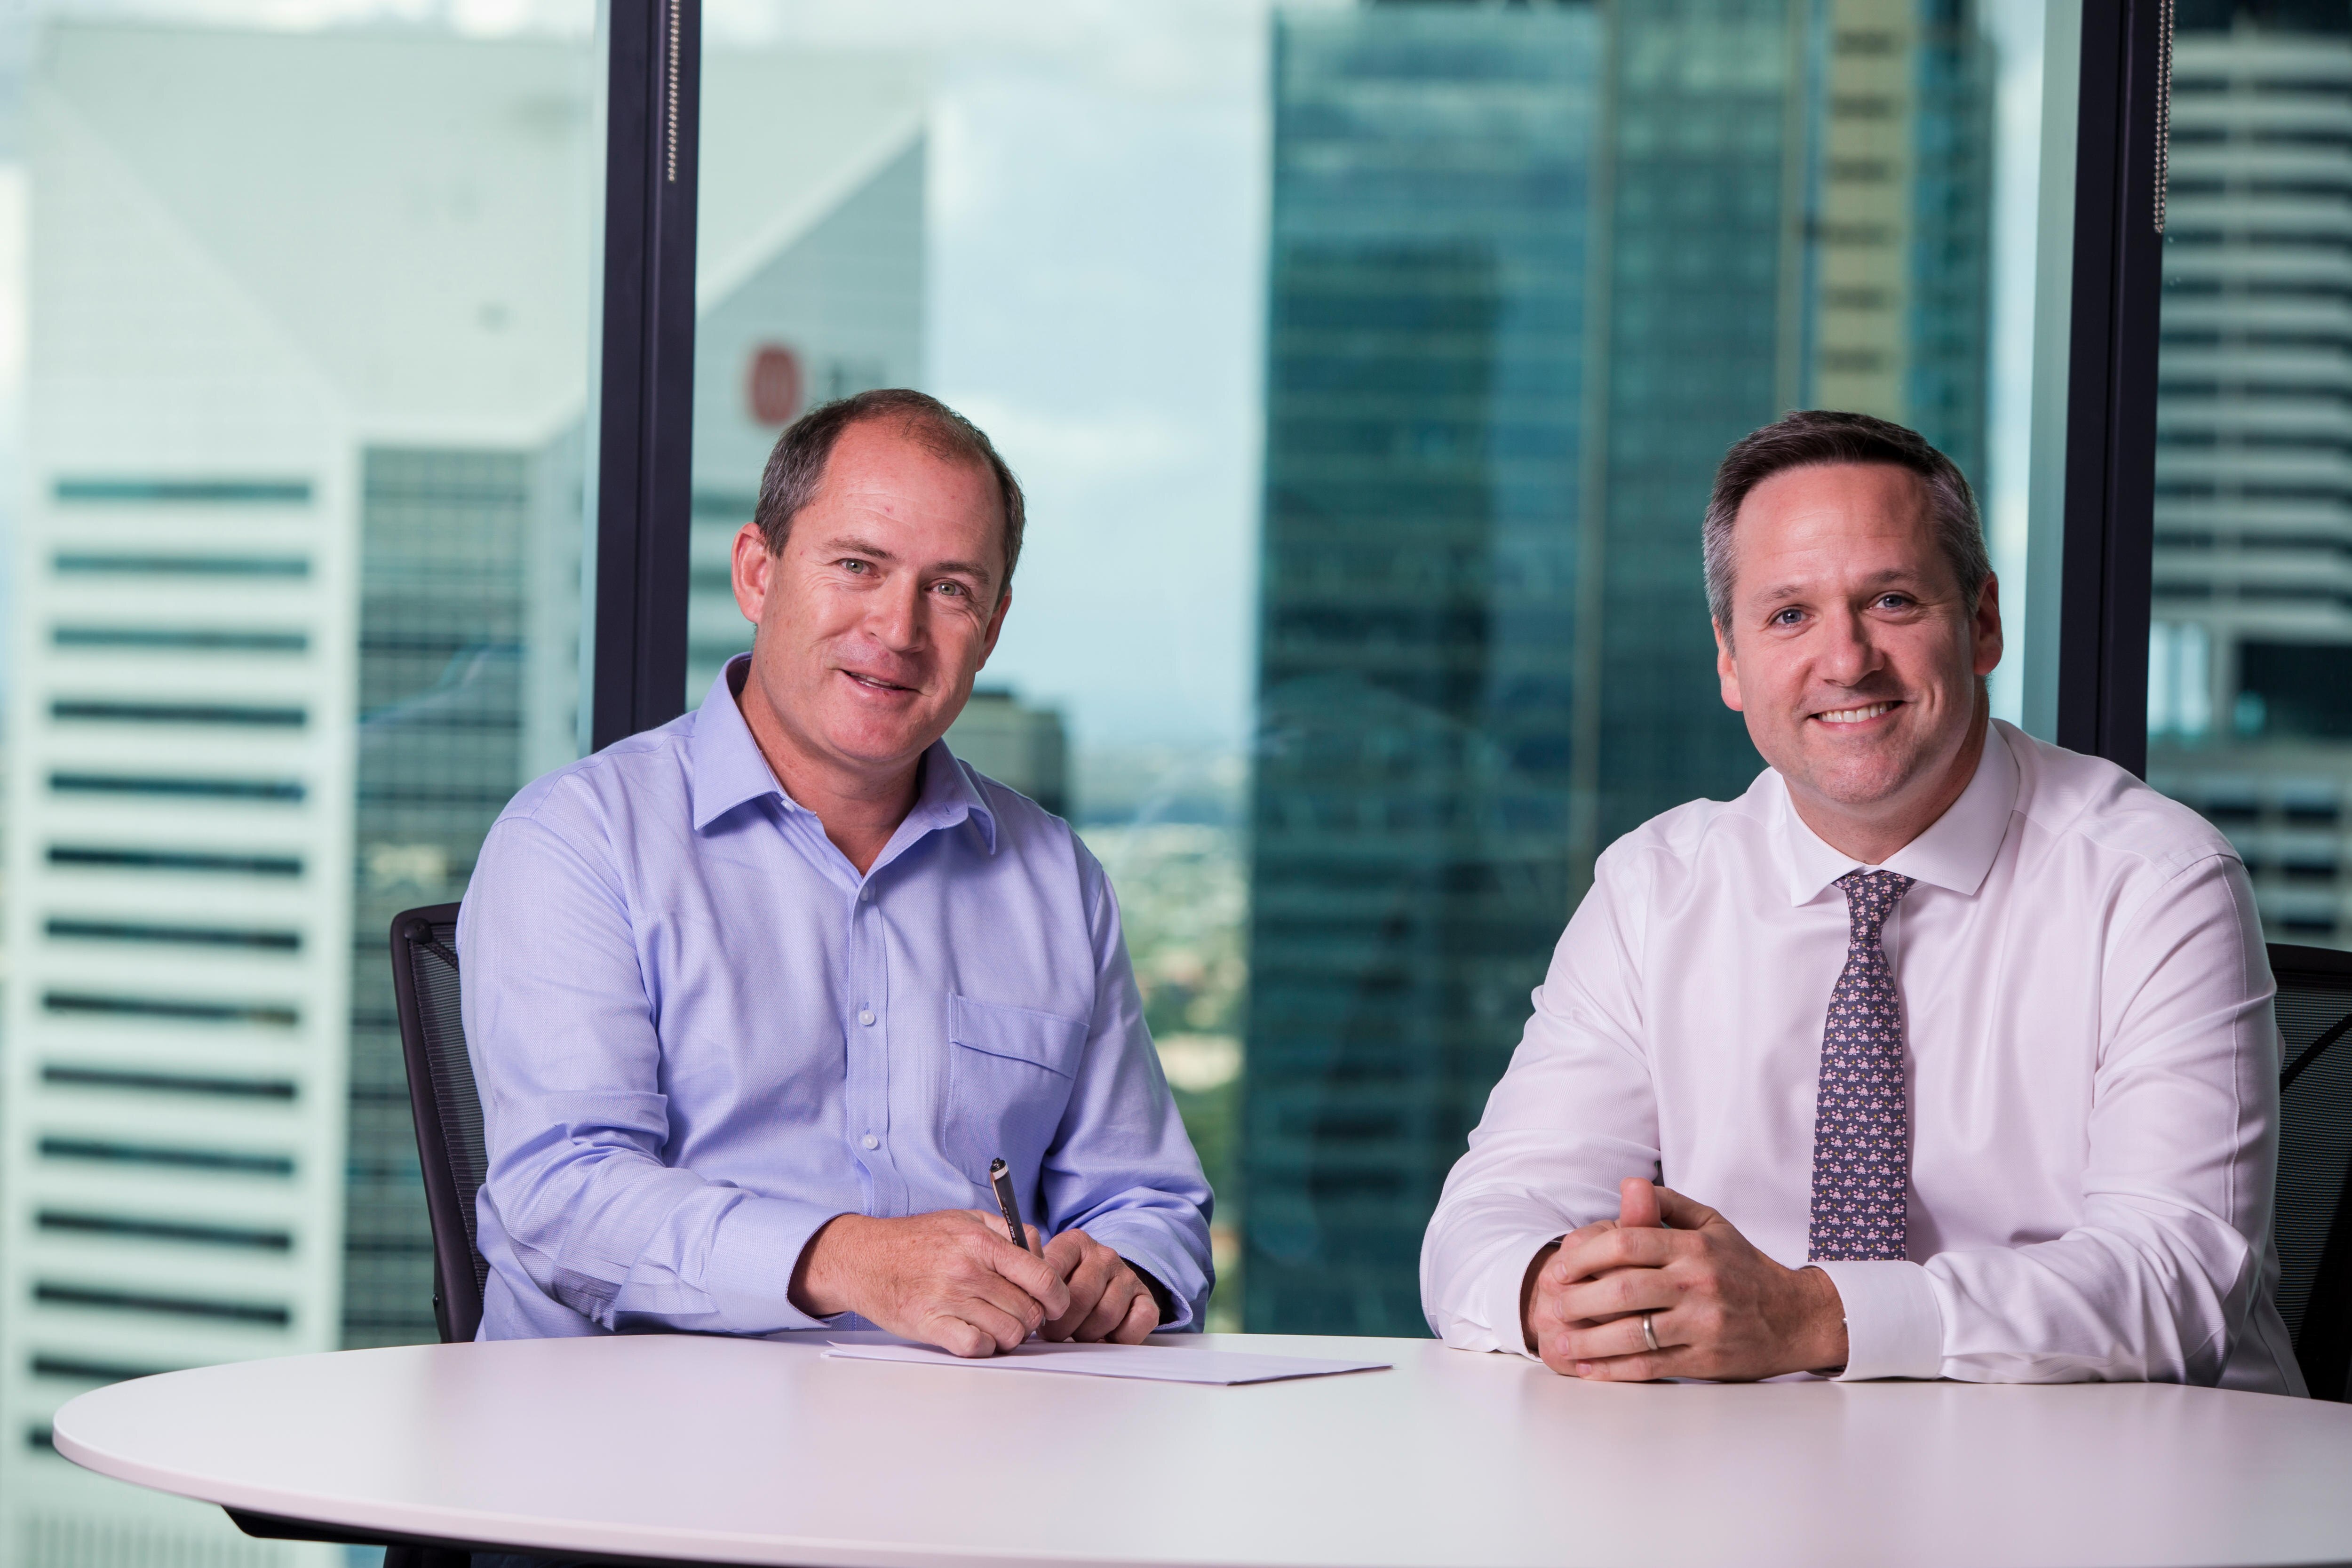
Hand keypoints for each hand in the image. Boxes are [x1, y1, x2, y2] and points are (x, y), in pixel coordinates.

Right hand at [790, 1210, 1070, 1356]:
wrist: (863, 1257)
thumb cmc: (917, 1239)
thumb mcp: (965, 1219)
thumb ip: (1008, 1231)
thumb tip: (1041, 1252)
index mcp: (981, 1242)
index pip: (1042, 1277)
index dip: (1059, 1297)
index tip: (1056, 1305)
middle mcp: (967, 1271)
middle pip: (1028, 1311)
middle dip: (1031, 1318)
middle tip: (1019, 1314)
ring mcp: (948, 1299)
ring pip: (1008, 1333)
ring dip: (1009, 1334)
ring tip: (998, 1324)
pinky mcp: (930, 1325)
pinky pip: (977, 1347)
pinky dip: (984, 1346)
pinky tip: (977, 1335)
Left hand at [1038, 1228, 1159, 1342]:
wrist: (1104, 1282)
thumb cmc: (1066, 1284)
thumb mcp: (1045, 1273)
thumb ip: (1031, 1280)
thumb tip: (1016, 1299)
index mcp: (1074, 1243)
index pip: (1052, 1271)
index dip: (1043, 1302)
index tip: (1038, 1315)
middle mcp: (1104, 1255)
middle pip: (1080, 1298)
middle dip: (1062, 1326)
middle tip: (1054, 1334)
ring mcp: (1127, 1276)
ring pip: (1106, 1314)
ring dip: (1088, 1334)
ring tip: (1077, 1333)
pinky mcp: (1146, 1298)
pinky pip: (1137, 1322)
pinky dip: (1120, 1338)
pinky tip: (1106, 1336)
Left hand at [1521, 1178, 1846, 1381]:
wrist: (1794, 1317)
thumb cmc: (1743, 1267)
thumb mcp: (1713, 1225)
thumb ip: (1667, 1205)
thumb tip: (1627, 1184)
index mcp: (1694, 1246)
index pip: (1626, 1243)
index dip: (1584, 1254)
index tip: (1559, 1266)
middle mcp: (1698, 1283)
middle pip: (1622, 1289)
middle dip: (1577, 1299)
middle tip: (1551, 1305)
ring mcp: (1703, 1324)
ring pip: (1633, 1334)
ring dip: (1587, 1340)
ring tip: (1557, 1341)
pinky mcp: (1706, 1360)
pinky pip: (1651, 1366)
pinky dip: (1614, 1370)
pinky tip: (1588, 1368)